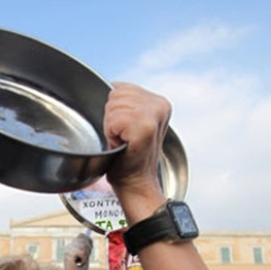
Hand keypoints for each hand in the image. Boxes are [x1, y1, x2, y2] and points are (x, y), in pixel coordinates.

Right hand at [63, 232, 91, 269]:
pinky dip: (83, 259)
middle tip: (82, 260)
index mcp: (73, 246)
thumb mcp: (84, 257)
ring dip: (85, 256)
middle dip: (87, 250)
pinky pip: (82, 252)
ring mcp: (68, 249)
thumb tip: (85, 233)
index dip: (88, 243)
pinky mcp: (68, 253)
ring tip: (80, 262)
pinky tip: (78, 263)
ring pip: (84, 246)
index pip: (83, 236)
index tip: (86, 254)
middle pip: (84, 238)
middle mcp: (70, 246)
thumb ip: (85, 246)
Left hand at [103, 83, 171, 220]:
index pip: (120, 87)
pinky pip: (113, 119)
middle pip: (115, 95)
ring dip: (111, 127)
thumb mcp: (131, 123)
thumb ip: (127, 103)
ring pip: (113, 106)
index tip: (125, 131)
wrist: (136, 184)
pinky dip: (111, 134)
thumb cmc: (128, 159)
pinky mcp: (145, 127)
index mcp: (159, 102)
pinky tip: (121, 144)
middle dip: (111, 118)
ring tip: (123, 141)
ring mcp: (154, 115)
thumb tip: (113, 85)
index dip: (114, 111)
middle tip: (123, 138)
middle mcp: (159, 105)